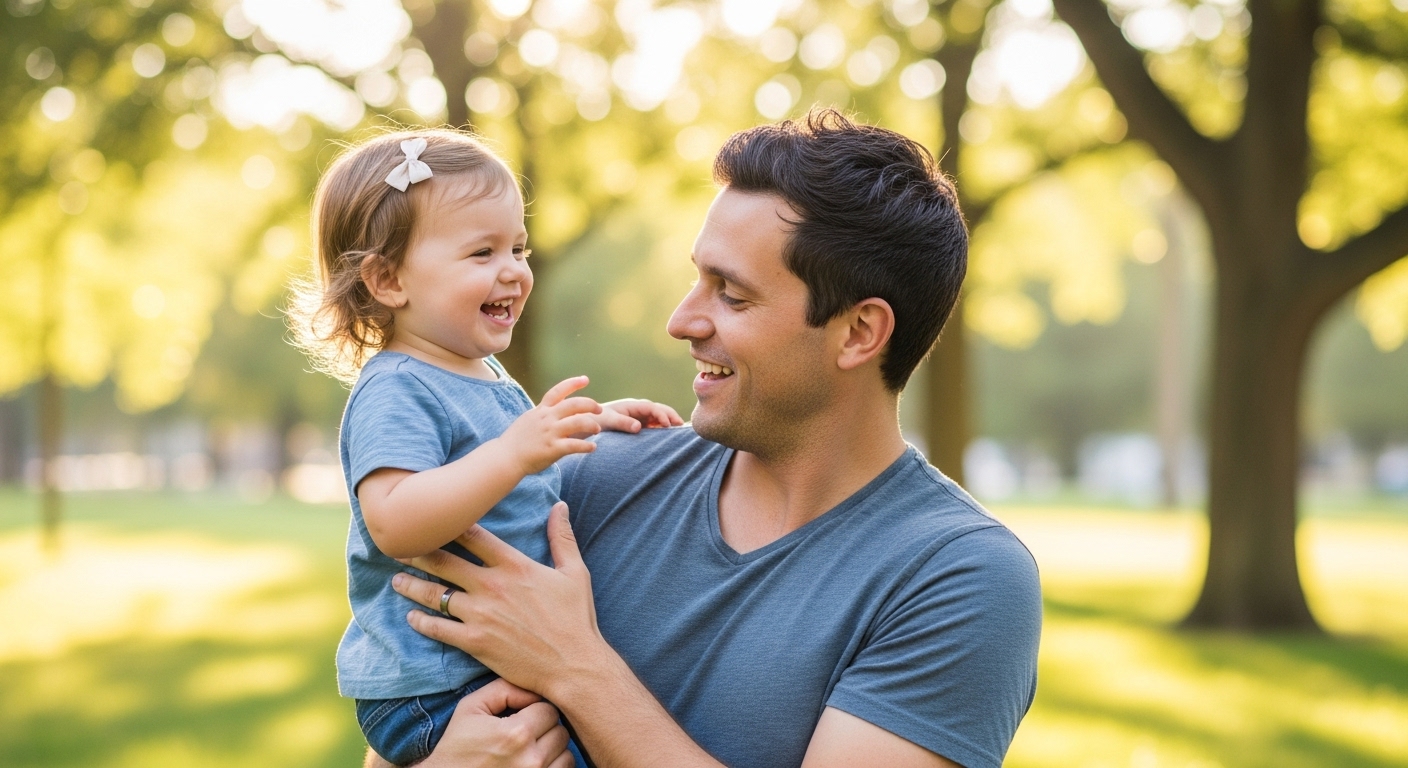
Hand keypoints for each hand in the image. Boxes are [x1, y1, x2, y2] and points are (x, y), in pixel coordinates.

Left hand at [393, 501, 603, 700]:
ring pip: (435, 594)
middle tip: (399, 546)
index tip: (433, 518)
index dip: (450, 525)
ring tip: (397, 579)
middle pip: (445, 562)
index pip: (473, 536)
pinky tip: (411, 617)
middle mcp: (492, 586)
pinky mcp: (474, 642)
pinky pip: (438, 629)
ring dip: (412, 585)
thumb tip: (559, 505)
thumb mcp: (574, 572)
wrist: (573, 664)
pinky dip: (421, 622)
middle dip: (419, 552)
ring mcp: (480, 615)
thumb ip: (562, 537)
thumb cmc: (576, 618)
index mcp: (514, 565)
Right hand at [412, 678, 573, 767]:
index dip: (535, 710)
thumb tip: (534, 687)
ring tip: (529, 749)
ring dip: (552, 750)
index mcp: (515, 734)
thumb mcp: (471, 708)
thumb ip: (504, 688)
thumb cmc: (457, 747)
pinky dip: (554, 766)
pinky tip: (534, 763)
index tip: (521, 716)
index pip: (549, 710)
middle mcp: (531, 760)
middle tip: (524, 733)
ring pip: (566, 755)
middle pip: (560, 732)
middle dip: (545, 729)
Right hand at [499, 377, 602, 474]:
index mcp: (541, 410)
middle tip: (600, 409)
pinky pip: (575, 445)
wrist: (505, 458)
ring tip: (597, 429)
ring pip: (578, 422)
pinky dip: (587, 446)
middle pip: (574, 404)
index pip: (558, 391)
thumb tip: (555, 409)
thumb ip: (543, 414)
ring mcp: (550, 433)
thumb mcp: (529, 420)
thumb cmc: (516, 441)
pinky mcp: (552, 448)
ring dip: (592, 424)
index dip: (573, 383)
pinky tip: (592, 448)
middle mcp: (547, 418)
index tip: (586, 379)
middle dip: (590, 404)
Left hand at [594, 399, 684, 432]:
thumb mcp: (609, 421)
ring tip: (680, 431)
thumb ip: (623, 422)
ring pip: (659, 418)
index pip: (652, 407)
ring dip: (669, 423)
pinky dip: (663, 429)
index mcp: (633, 406)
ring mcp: (640, 418)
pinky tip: (669, 436)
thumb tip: (639, 426)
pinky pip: (654, 426)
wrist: (591, 424)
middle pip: (659, 410)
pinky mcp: (640, 426)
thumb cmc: (599, 420)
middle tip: (682, 425)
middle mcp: (639, 410)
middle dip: (671, 416)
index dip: (662, 414)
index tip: (669, 424)